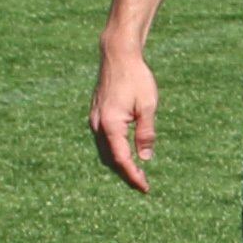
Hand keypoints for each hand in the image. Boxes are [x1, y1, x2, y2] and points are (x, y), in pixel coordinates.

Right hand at [91, 44, 159, 191]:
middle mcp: (98, 125)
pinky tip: (126, 152)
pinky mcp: (96, 115)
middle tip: (143, 184)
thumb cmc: (136, 77)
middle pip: (110, 159)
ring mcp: (94, 120)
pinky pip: (103, 140)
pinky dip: (114, 151)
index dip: (133, 176)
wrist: (118, 55)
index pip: (121, 159)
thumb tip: (145, 158)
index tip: (145, 188)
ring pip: (105, 151)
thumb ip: (146, 133)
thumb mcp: (148, 106)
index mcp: (111, 124)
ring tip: (137, 171)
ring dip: (119, 163)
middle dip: (126, 173)